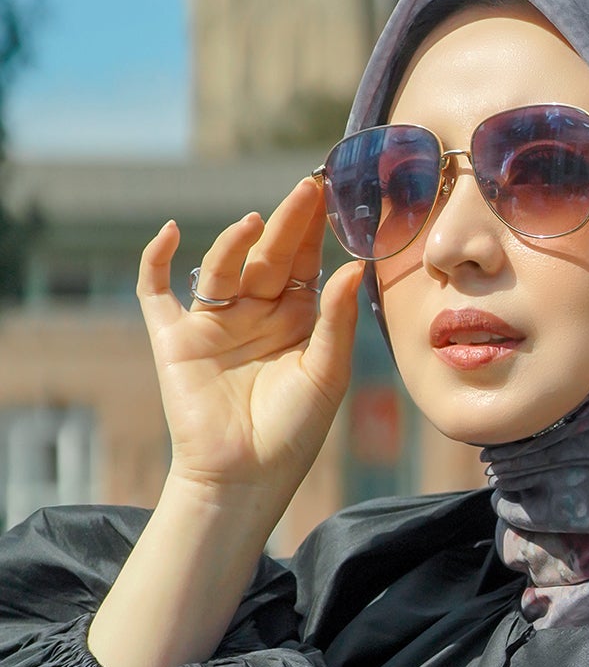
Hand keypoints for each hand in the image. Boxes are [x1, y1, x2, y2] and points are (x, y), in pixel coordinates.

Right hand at [136, 177, 363, 506]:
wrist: (244, 478)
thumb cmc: (293, 432)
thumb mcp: (326, 374)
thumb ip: (336, 321)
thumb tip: (355, 268)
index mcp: (297, 321)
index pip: (306, 264)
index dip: (317, 232)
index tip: (334, 197)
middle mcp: (256, 314)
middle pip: (270, 257)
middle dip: (288, 224)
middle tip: (308, 188)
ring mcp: (214, 323)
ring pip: (221, 266)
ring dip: (235, 241)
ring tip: (257, 222)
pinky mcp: (174, 338)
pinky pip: (156, 291)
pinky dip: (155, 260)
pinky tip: (170, 232)